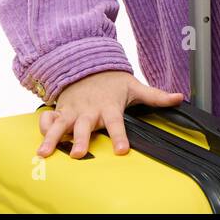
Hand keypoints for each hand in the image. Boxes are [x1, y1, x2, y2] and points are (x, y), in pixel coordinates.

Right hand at [34, 70, 185, 158]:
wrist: (88, 65)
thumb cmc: (113, 81)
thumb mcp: (135, 86)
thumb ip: (156, 96)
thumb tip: (179, 98)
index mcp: (109, 107)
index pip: (116, 123)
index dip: (119, 136)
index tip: (121, 151)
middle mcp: (89, 110)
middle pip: (84, 127)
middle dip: (80, 140)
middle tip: (78, 154)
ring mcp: (73, 111)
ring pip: (60, 126)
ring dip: (52, 138)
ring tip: (45, 153)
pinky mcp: (60, 111)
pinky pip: (48, 120)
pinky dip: (43, 128)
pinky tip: (39, 141)